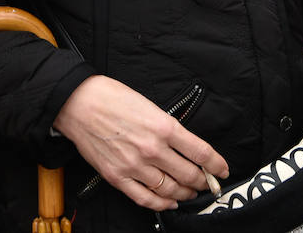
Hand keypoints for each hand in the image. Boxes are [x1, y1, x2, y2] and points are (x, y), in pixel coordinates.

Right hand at [53, 75, 228, 210]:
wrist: (80, 104)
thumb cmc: (114, 98)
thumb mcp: (151, 105)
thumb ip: (169, 128)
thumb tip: (186, 146)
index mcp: (164, 126)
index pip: (201, 152)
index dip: (216, 165)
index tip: (222, 170)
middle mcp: (152, 149)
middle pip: (189, 174)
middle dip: (203, 182)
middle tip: (209, 183)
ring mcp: (134, 166)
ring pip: (170, 189)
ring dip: (185, 193)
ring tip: (191, 192)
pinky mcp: (118, 177)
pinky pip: (145, 198)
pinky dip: (161, 203)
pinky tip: (169, 202)